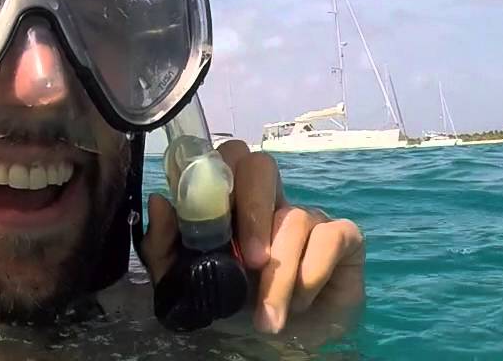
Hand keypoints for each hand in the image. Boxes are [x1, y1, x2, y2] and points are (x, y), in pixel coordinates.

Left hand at [139, 140, 364, 340]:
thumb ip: (165, 244)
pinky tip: (299, 303)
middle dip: (253, 210)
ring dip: (280, 275)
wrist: (282, 345)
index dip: (213, 177)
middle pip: (260, 166)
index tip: (205, 223)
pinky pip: (331, 237)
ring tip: (268, 318)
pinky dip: (312, 274)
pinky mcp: (343, 237)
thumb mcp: (184, 280)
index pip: (223, 160)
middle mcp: (269, 199)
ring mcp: (308, 214)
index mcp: (230, 200)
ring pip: (294, 217)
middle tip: (250, 261)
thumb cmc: (232, 305)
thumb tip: (160, 201)